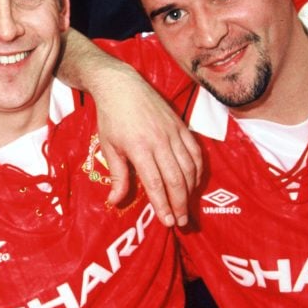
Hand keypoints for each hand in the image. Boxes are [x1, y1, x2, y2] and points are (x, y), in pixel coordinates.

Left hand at [94, 66, 201, 226]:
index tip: (168, 222)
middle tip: (181, 222)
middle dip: (180, 203)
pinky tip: (195, 183)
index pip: (155, 183)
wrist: (122, 86)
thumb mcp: (109, 147)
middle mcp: (160, 141)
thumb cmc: (112, 118)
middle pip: (176, 179)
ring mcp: (174, 133)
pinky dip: (198, 170)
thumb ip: (118, 176)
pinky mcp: (182, 126)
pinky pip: (196, 152)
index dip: (163, 205)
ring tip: (187, 207)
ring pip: (190, 167)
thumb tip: (115, 201)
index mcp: (139, 148)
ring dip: (191, 190)